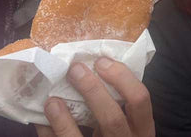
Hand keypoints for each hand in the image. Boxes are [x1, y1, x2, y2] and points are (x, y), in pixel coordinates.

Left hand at [36, 58, 154, 136]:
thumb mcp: (125, 124)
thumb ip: (117, 103)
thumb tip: (91, 68)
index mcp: (142, 129)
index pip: (140, 99)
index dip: (122, 77)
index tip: (102, 62)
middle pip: (113, 117)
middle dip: (93, 90)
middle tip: (75, 70)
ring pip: (88, 134)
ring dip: (67, 114)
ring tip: (55, 92)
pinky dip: (56, 126)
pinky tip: (49, 111)